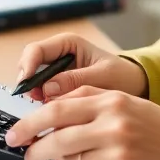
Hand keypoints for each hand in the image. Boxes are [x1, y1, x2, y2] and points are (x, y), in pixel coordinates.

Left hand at [4, 86, 159, 159]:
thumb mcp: (130, 104)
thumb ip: (93, 102)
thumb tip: (52, 109)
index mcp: (113, 101)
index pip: (58, 109)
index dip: (29, 122)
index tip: (15, 133)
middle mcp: (114, 125)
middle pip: (56, 139)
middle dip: (36, 149)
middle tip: (29, 154)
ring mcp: (118, 154)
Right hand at [16, 33, 147, 101]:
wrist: (133, 87)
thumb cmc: (122, 75)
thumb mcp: (104, 76)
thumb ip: (77, 80)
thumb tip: (48, 87)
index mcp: (68, 44)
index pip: (36, 50)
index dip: (27, 66)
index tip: (26, 85)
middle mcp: (57, 56)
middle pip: (28, 67)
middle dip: (29, 84)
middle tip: (35, 101)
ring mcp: (55, 73)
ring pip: (32, 83)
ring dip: (35, 97)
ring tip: (46, 110)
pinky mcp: (57, 89)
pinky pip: (42, 96)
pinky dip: (43, 105)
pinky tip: (51, 115)